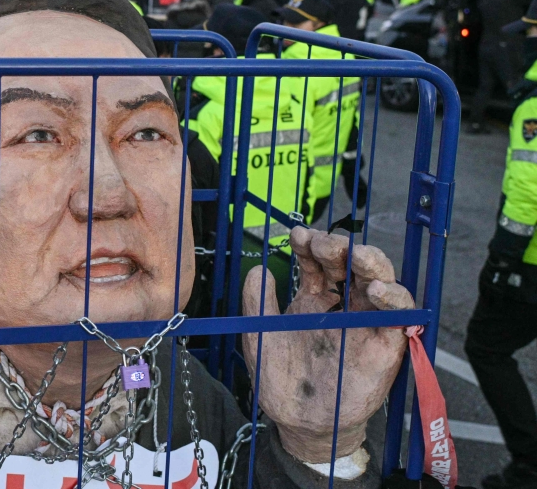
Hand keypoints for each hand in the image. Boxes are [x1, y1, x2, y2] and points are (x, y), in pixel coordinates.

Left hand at [242, 227, 413, 463]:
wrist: (299, 422)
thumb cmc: (281, 379)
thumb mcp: (259, 334)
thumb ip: (257, 301)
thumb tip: (258, 268)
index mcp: (315, 298)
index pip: (318, 260)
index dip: (310, 244)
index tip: (297, 235)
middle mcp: (343, 305)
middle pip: (351, 263)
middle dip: (339, 246)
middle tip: (323, 244)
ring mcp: (366, 322)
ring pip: (381, 280)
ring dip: (372, 262)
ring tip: (356, 255)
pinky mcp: (386, 345)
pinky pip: (400, 315)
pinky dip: (394, 298)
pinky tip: (376, 290)